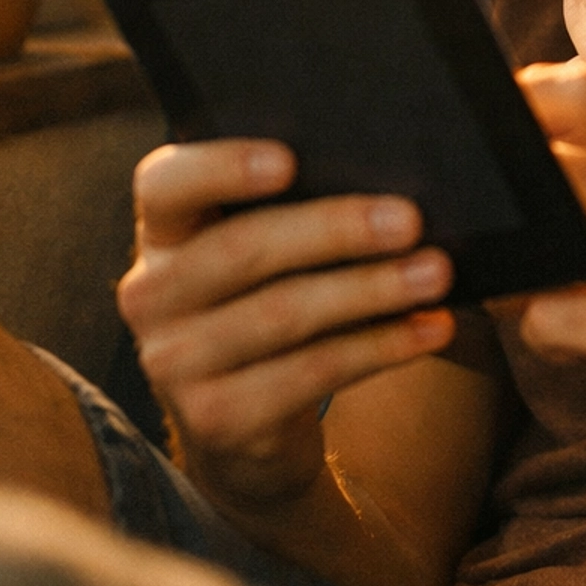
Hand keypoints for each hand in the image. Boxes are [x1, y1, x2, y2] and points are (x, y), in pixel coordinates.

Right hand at [117, 141, 455, 513]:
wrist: (247, 426)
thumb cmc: (272, 300)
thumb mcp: (268, 252)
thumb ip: (299, 208)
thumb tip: (393, 182)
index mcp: (163, 231)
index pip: (166, 184)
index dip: (222, 167)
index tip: (290, 160)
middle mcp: (150, 294)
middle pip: (241, 248)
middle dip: (334, 230)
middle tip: (410, 219)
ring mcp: (174, 363)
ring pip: (282, 313)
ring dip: (372, 289)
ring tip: (436, 272)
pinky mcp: (215, 420)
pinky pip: (310, 373)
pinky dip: (380, 346)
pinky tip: (430, 329)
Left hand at [515, 64, 585, 491]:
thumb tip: (516, 142)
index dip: (527, 98)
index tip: (494, 133)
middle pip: (553, 165)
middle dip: (508, 206)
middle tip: (498, 236)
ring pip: (544, 240)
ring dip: (519, 274)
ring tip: (534, 292)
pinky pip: (548, 315)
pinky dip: (543, 334)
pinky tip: (572, 343)